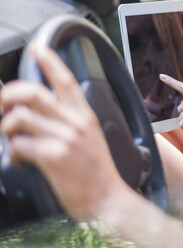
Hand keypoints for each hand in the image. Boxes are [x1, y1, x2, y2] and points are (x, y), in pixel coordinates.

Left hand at [0, 45, 127, 220]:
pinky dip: (13, 153)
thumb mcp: (90, 137)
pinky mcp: (53, 157)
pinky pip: (18, 145)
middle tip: (2, 105)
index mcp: (86, 115)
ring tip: (12, 139)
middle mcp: (76, 122)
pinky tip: (21, 159)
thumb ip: (69, 121)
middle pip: (33, 93)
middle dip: (8, 95)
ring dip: (7, 128)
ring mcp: (65, 138)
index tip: (37, 48)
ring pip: (19, 117)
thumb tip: (37, 112)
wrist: (106, 199)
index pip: (66, 80)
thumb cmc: (96, 171)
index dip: (50, 61)